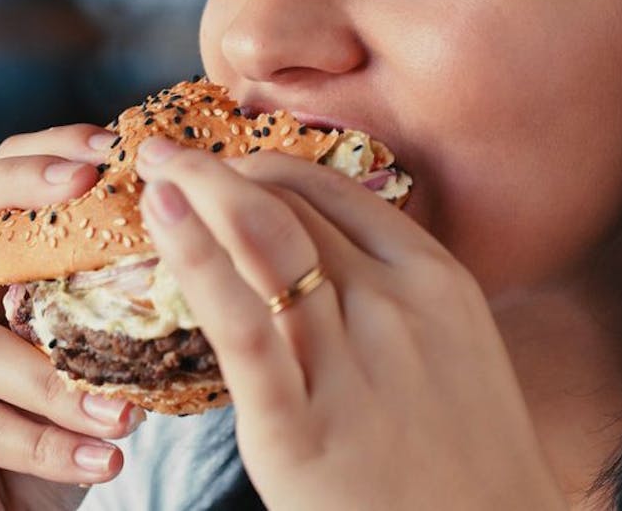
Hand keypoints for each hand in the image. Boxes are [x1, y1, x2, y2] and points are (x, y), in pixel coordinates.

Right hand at [0, 125, 147, 510]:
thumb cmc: (45, 435)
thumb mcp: (80, 359)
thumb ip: (104, 308)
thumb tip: (190, 259)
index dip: (46, 150)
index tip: (110, 144)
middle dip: (24, 184)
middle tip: (91, 184)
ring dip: (60, 382)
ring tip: (127, 412)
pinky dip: (43, 444)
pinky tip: (102, 460)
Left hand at [133, 139, 566, 510]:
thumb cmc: (469, 466)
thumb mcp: (457, 356)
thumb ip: (399, 302)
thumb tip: (334, 262)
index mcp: (435, 281)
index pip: (333, 192)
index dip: (266, 166)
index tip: (224, 164)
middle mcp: (393, 305)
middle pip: (288, 207)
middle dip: (217, 171)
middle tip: (165, 155)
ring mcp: (349, 361)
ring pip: (263, 240)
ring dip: (197, 191)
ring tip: (152, 166)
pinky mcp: (299, 426)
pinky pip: (241, 322)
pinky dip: (198, 259)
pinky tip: (164, 220)